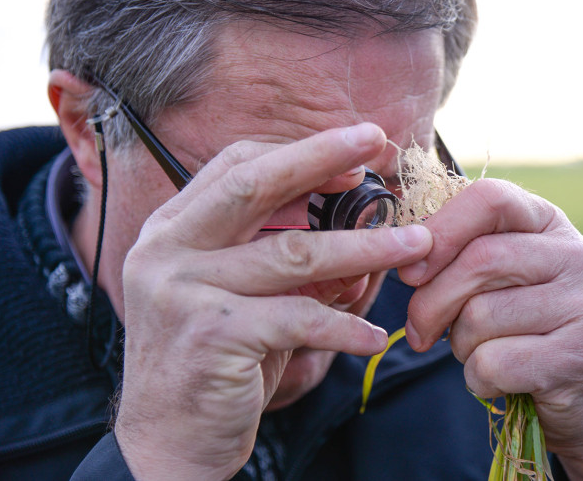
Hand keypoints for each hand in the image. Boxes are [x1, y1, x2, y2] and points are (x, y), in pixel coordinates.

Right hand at [115, 123, 432, 479]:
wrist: (167, 442)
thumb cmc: (216, 361)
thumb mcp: (243, 297)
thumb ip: (283, 258)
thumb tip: (360, 229)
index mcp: (173, 229)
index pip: (235, 166)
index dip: (296, 152)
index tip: (352, 151)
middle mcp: (168, 250)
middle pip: (255, 185)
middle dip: (321, 156)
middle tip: (376, 139)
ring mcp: (184, 290)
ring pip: (294, 254)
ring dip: (365, 249)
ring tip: (415, 246)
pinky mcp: (212, 334)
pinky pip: (300, 319)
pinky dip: (346, 327)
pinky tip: (375, 337)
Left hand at [397, 178, 582, 479]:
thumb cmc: (524, 328)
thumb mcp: (499, 278)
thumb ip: (461, 254)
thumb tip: (406, 259)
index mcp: (551, 224)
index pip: (491, 199)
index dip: (441, 230)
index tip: (409, 271)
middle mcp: (578, 256)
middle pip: (479, 259)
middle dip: (431, 301)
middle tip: (418, 331)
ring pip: (480, 316)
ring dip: (460, 345)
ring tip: (480, 352)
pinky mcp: (576, 357)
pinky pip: (492, 363)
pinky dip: (478, 378)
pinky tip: (499, 380)